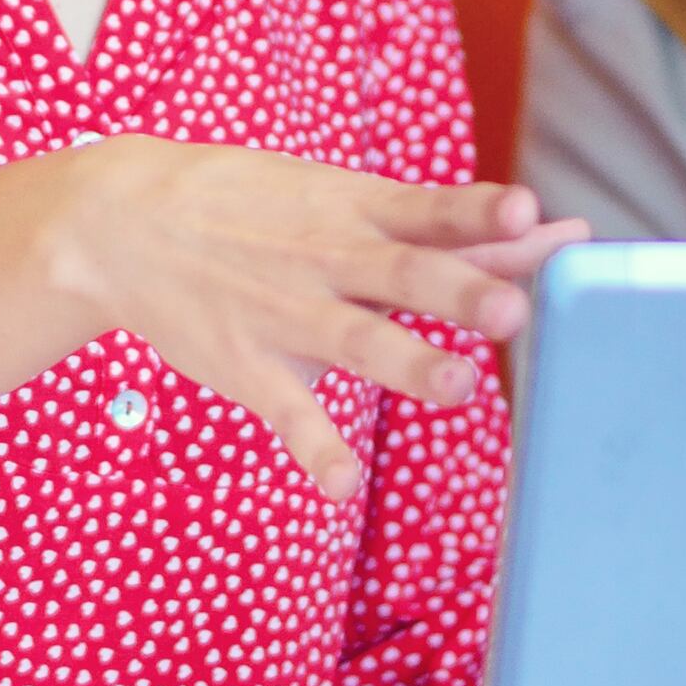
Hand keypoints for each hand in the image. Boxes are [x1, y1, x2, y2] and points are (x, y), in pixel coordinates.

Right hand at [34, 139, 587, 501]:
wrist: (123, 220)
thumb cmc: (262, 208)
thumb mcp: (347, 199)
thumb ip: (458, 228)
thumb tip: (562, 232)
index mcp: (359, 211)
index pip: (430, 211)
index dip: (479, 213)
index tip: (528, 212)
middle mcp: (329, 258)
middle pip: (403, 274)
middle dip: (458, 291)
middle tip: (511, 311)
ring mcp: (286, 312)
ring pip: (355, 341)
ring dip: (407, 361)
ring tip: (458, 384)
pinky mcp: (248, 365)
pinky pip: (287, 412)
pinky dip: (315, 449)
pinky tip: (342, 486)